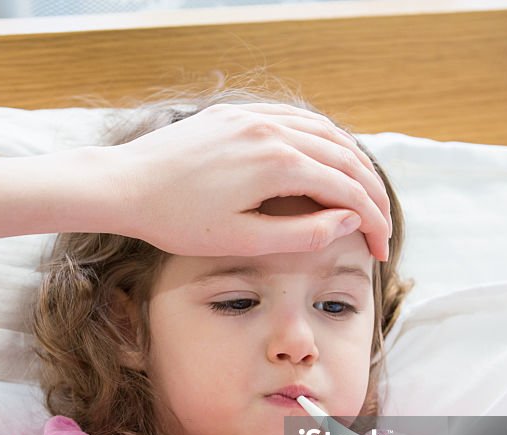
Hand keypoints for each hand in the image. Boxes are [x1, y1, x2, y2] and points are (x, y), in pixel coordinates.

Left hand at [100, 103, 392, 259]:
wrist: (124, 185)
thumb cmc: (177, 221)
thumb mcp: (242, 239)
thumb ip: (301, 233)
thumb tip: (349, 222)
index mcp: (278, 163)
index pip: (346, 190)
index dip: (372, 221)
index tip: (382, 249)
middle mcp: (273, 130)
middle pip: (345, 157)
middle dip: (371, 193)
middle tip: (381, 226)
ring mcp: (254, 115)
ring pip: (325, 132)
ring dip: (352, 163)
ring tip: (363, 194)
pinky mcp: (236, 113)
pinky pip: (294, 118)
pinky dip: (321, 138)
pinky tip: (326, 157)